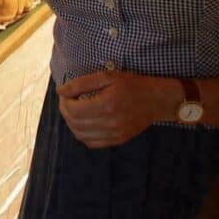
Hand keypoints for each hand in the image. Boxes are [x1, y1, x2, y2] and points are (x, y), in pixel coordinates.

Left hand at [57, 71, 181, 148]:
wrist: (158, 100)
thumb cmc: (133, 84)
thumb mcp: (108, 76)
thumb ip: (82, 83)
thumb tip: (60, 90)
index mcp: (107, 105)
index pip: (74, 110)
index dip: (64, 102)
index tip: (64, 93)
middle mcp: (111, 123)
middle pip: (75, 123)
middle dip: (65, 111)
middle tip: (66, 100)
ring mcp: (115, 134)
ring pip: (80, 135)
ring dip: (71, 123)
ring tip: (73, 110)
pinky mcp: (118, 140)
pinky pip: (92, 143)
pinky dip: (82, 134)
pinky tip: (83, 122)